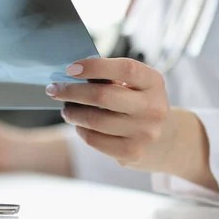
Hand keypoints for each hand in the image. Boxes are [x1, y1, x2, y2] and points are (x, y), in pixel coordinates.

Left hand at [46, 58, 174, 171]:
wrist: (165, 139)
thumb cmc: (137, 102)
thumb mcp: (135, 85)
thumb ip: (110, 77)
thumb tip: (70, 75)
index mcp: (153, 82)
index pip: (125, 69)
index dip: (95, 67)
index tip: (70, 69)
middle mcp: (153, 107)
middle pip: (103, 96)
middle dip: (71, 91)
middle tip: (53, 89)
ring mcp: (145, 132)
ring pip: (95, 120)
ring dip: (72, 113)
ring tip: (65, 109)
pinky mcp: (133, 152)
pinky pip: (95, 140)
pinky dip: (81, 130)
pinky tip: (79, 124)